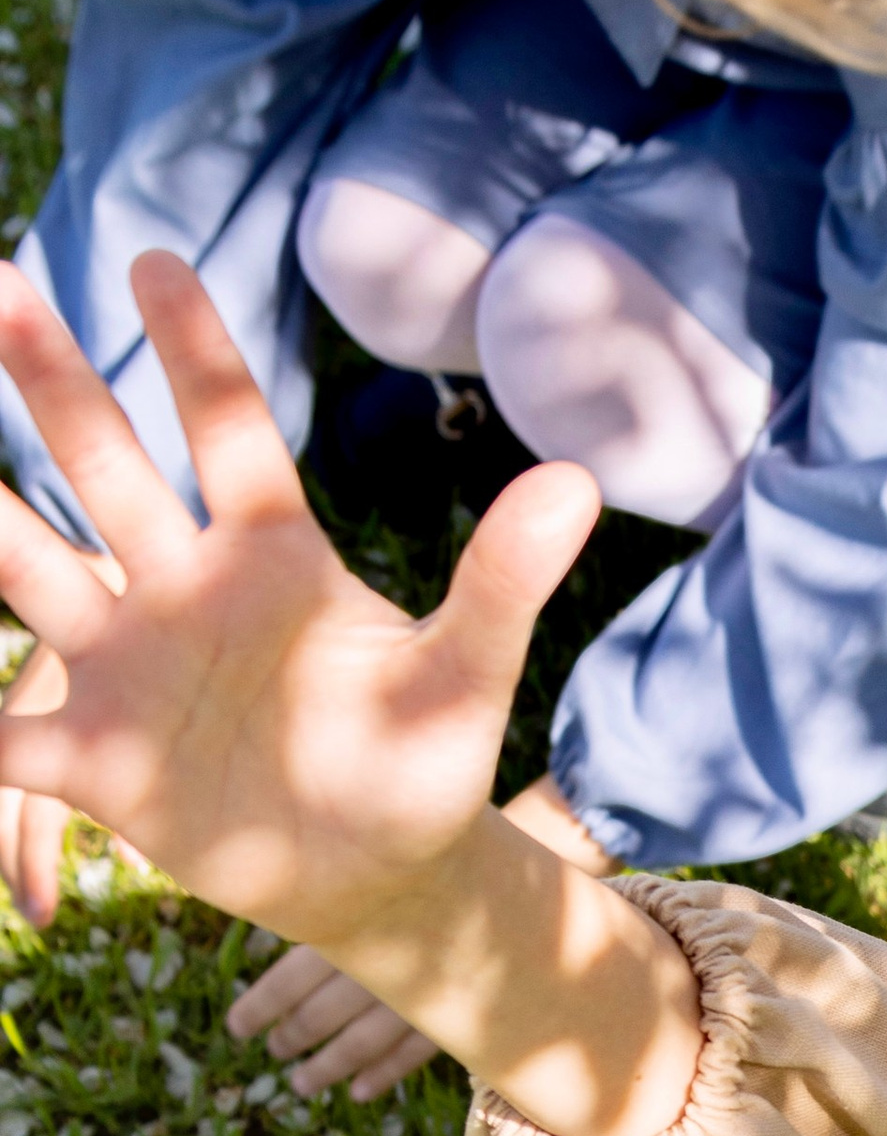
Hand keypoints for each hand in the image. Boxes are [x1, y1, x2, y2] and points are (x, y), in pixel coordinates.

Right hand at [0, 254, 599, 945]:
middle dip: (57, 385)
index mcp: (274, 559)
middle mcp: (186, 592)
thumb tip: (579, 478)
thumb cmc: (421, 766)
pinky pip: (8, 735)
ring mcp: (132, 669)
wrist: (377, 876)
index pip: (231, 432)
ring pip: (37, 577)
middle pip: (111, 471)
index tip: (152, 259)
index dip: (196, 351)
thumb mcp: (466, 677)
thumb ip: (503, 581)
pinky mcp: (98, 760)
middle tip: (0, 285)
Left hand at [230, 774, 615, 1104]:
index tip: (238, 1027)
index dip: (262, 1005)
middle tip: (274, 1050)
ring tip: (302, 1082)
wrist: (522, 880)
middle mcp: (383, 964)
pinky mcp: (455, 1018)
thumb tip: (277, 905)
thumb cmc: (437, 868)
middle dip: (293, 1034)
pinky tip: (360, 1089)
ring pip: (361, 1041)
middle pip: (322, 1011)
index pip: (293, 976)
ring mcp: (420, 997)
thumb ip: (336, 895)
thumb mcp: (377, 875)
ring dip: (327, 1064)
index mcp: (357, 926)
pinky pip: (410, 1053)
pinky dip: (381, 1072)